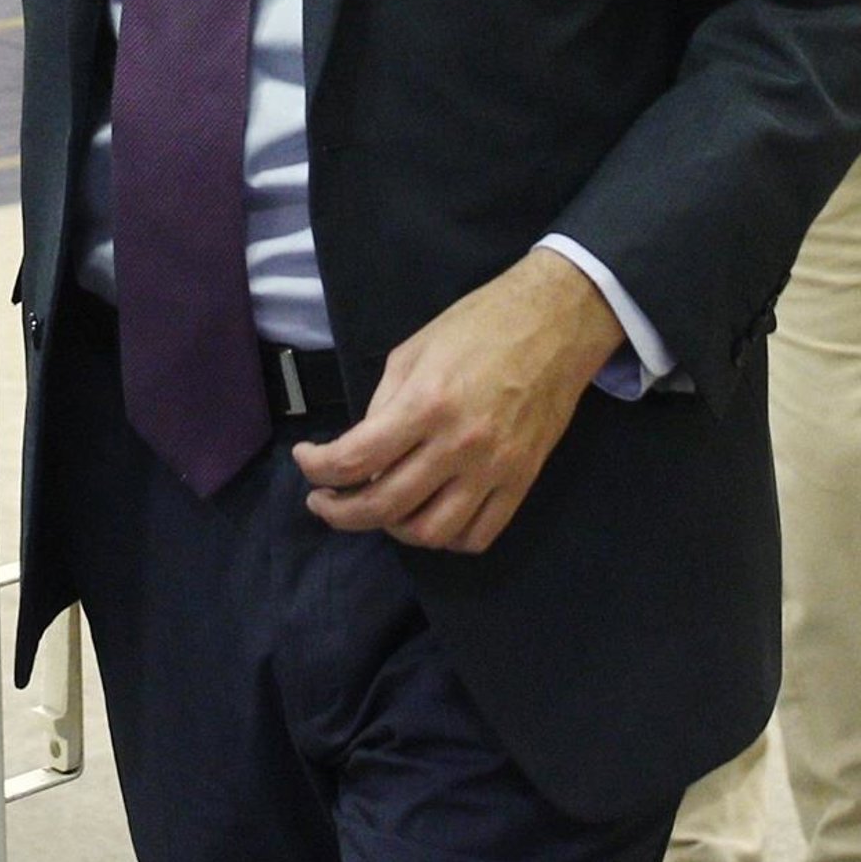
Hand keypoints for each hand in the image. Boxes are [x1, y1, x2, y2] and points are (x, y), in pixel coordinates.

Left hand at [292, 250, 622, 553]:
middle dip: (341, 512)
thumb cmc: (479, 325)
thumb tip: (362, 447)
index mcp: (425, 403)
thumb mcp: (414, 349)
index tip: (306, 459)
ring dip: (392, 529)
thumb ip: (384, 403)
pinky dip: (445, 537)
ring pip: (431, 533)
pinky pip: (478, 535)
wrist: (554, 324)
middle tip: (324, 501)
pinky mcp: (521, 483)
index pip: (355, 458)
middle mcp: (458, 445)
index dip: (317, 468)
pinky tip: (428, 515)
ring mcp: (493, 470)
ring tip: (378, 508)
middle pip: (385, 506)